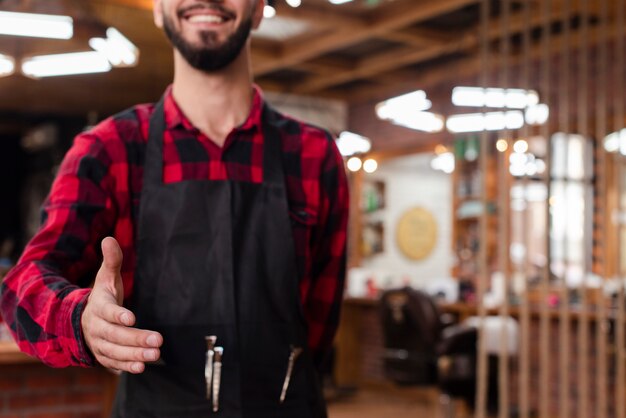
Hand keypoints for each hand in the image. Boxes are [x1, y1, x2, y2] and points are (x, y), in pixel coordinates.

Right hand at [81, 237, 162, 372]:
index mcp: (98, 306)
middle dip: (135, 339)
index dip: (118, 315)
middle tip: (158, 342)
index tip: (132, 318)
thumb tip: (109, 238)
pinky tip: (142, 366)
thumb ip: (112, 260)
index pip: (106, 312)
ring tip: (155, 355)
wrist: (84, 320)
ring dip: (134, 355)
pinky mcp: (104, 356)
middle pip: (114, 336)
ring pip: (115, 352)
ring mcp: (99, 343)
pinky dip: (126, 366)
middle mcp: (96, 327)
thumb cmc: (103, 296)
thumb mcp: (107, 277)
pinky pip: (114, 363)